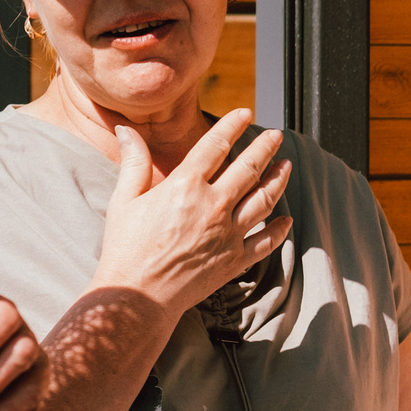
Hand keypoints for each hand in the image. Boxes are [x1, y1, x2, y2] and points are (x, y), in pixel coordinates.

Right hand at [91, 110, 292, 311]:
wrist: (137, 297)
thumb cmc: (126, 249)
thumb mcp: (123, 201)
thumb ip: (133, 162)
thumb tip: (127, 130)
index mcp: (185, 186)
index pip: (215, 145)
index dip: (231, 125)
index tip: (244, 113)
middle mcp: (213, 206)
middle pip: (248, 168)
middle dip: (265, 147)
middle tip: (276, 135)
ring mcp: (228, 234)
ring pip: (264, 200)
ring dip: (278, 180)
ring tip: (287, 165)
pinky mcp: (235, 260)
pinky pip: (266, 241)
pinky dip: (279, 230)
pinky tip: (286, 220)